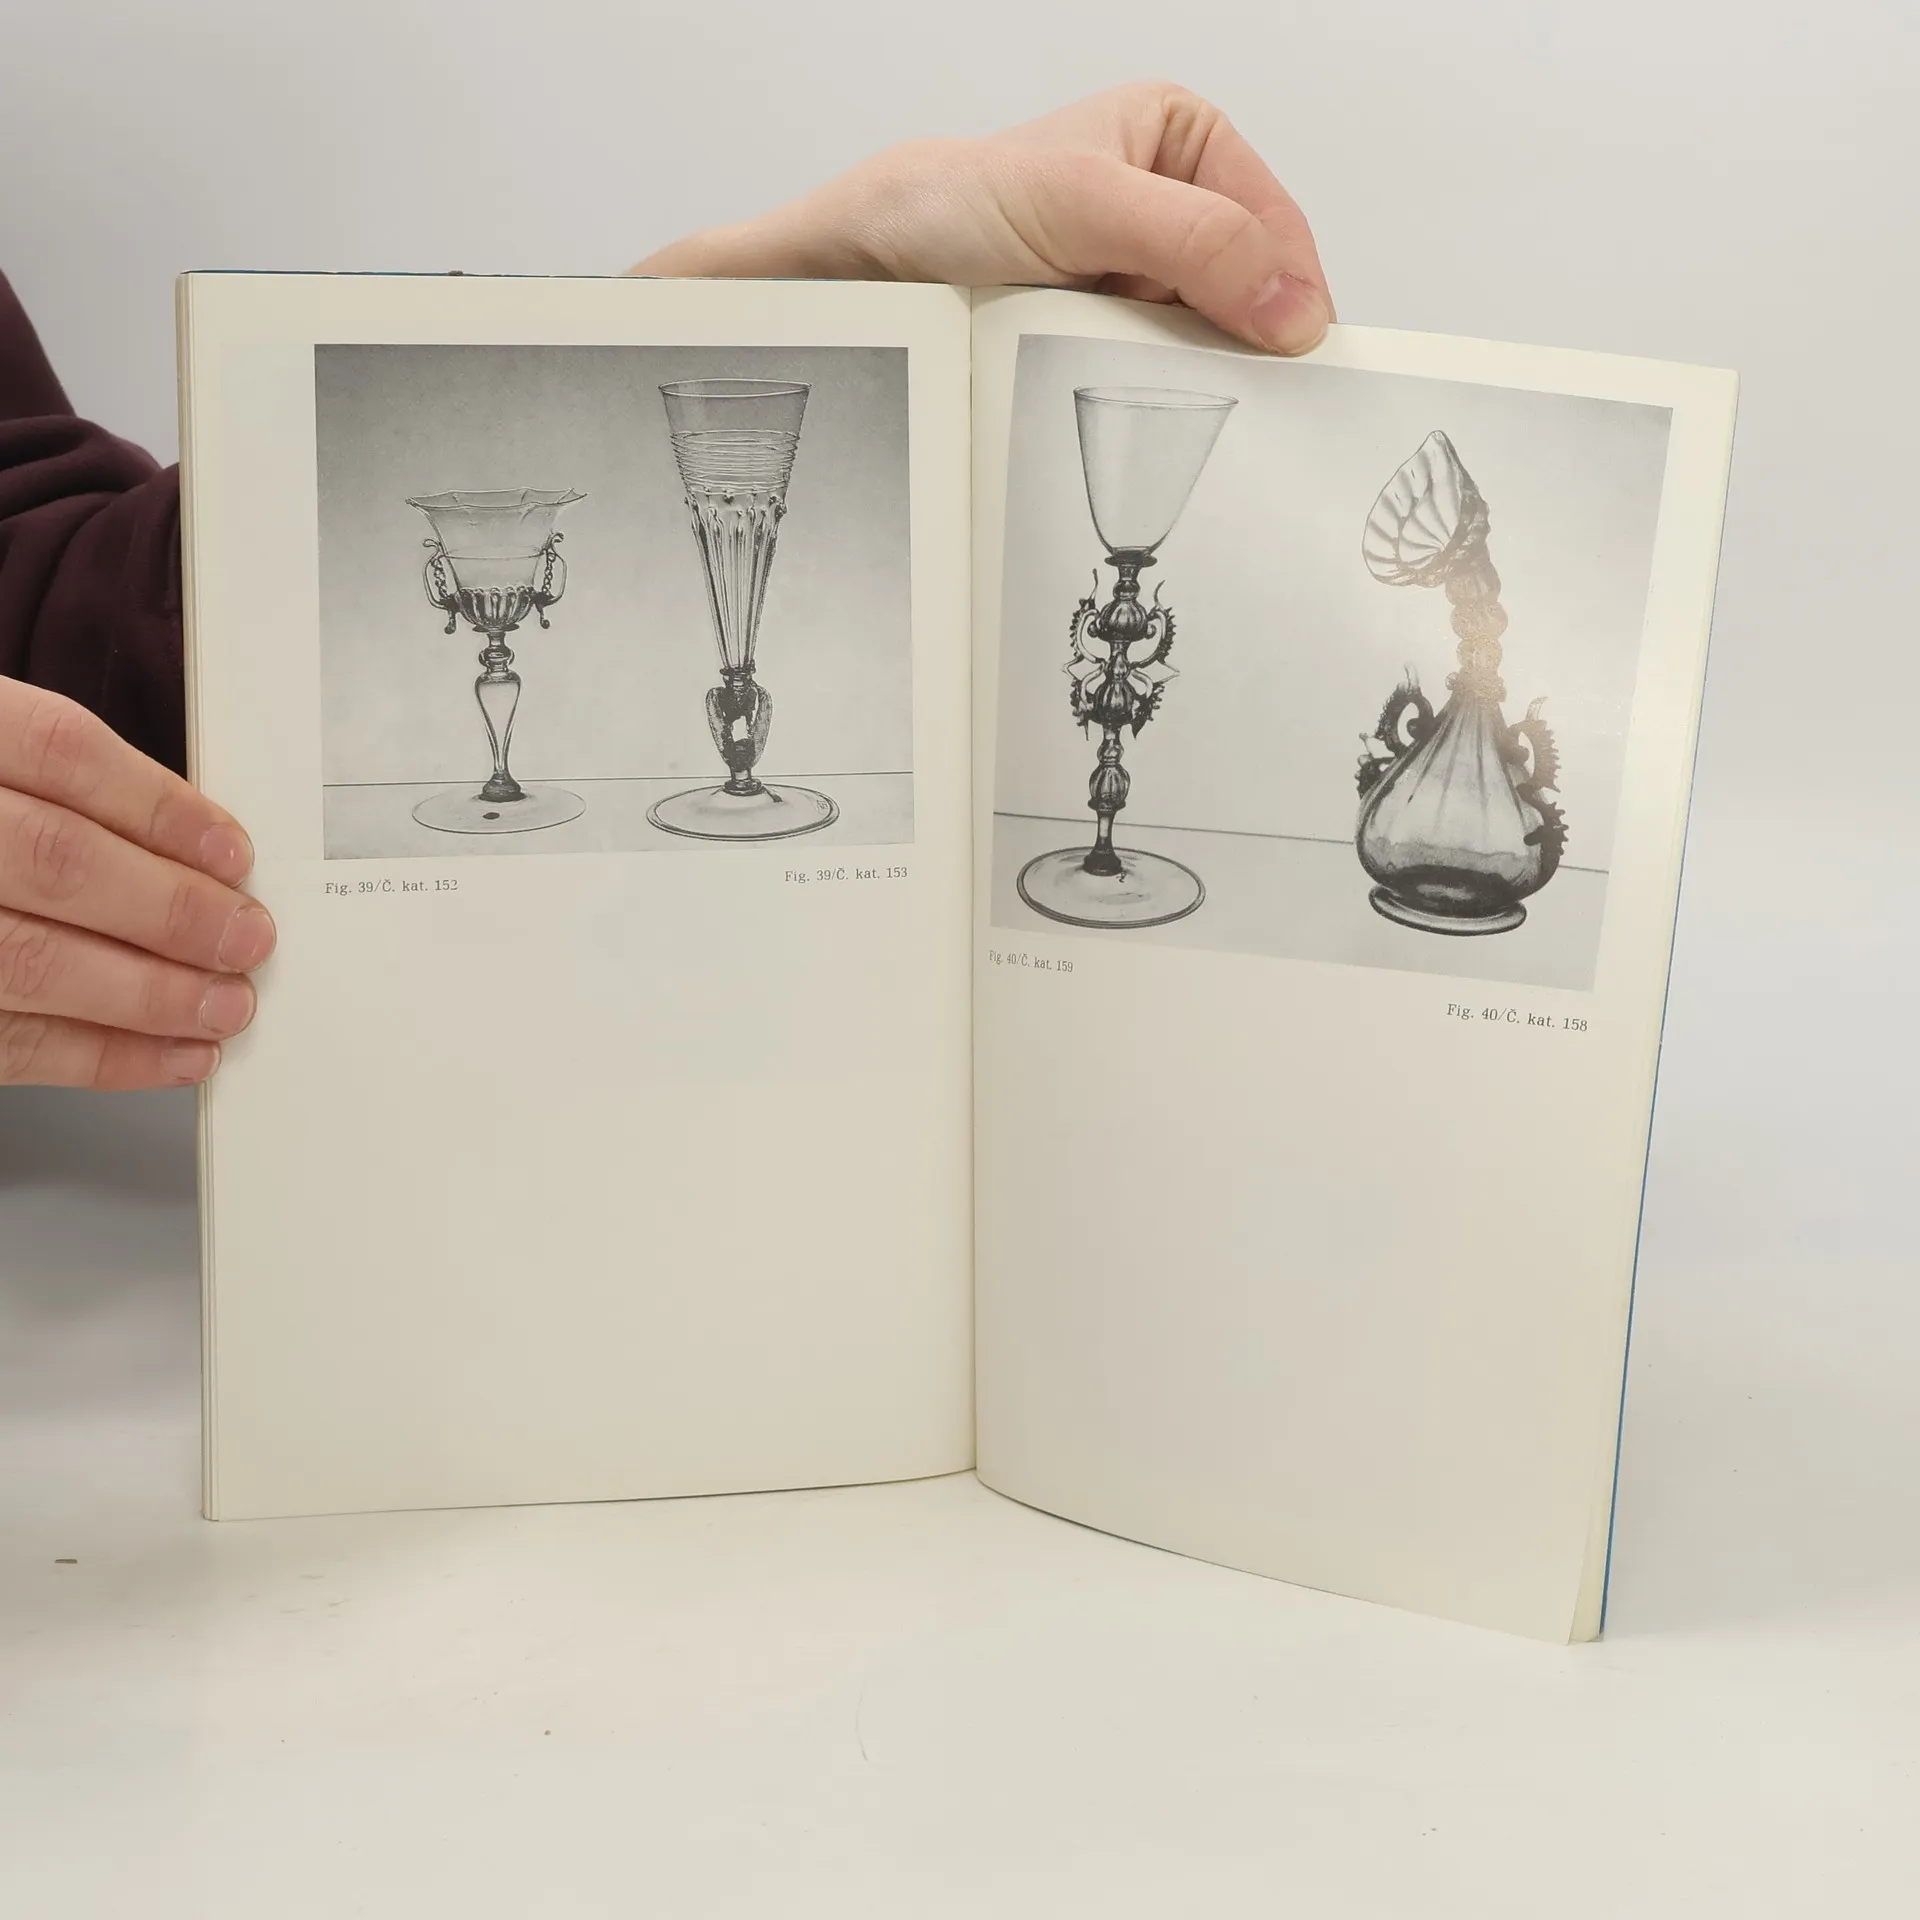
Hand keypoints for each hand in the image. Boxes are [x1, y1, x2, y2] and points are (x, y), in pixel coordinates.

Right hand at [0, 677, 272, 1088]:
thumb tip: (199, 854)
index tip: (232, 852)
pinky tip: (175, 1054)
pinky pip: (13, 1040)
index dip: (159, 807)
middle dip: (171, 909)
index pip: (61, 753)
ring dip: (150, 993)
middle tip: (247, 938)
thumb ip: (69, 794)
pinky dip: (105, 1056)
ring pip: (33, 960)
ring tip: (225, 1006)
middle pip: (57, 860)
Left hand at [632, 83, 1333, 355]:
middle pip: (1253, 291)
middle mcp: (1169, 208)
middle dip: (1252, 344)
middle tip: (1258, 399)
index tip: (1299, 356)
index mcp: (1183, 141)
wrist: (864, 271)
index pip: (1276, 224)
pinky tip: (1151, 417)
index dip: (1295, 293)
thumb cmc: (950, 207)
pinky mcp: (1105, 339)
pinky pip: (1160, 379)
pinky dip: (1160, 402)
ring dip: (1202, 380)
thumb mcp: (1084, 203)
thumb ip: (1195, 241)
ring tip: (1187, 406)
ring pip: (1210, 342)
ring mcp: (1138, 281)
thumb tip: (1289, 303)